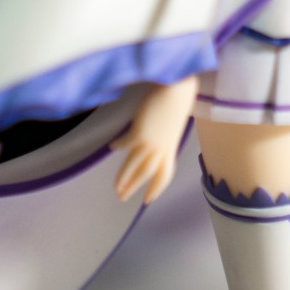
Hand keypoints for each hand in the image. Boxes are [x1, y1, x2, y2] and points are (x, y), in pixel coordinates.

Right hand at [110, 76, 196, 203]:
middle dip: (134, 187)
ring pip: (135, 167)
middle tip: (122, 198)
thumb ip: (164, 134)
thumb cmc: (176, 101)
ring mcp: (151, 143)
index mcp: (171, 148)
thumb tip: (156, 136)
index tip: (149, 200)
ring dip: (124, 178)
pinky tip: (112, 146)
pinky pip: (125, 145)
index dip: (157, 189)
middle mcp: (162, 149)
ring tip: (115, 188)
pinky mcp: (140, 133)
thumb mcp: (171, 124)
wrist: (177, 90)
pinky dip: (118, 146)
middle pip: (146, 175)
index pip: (165, 175)